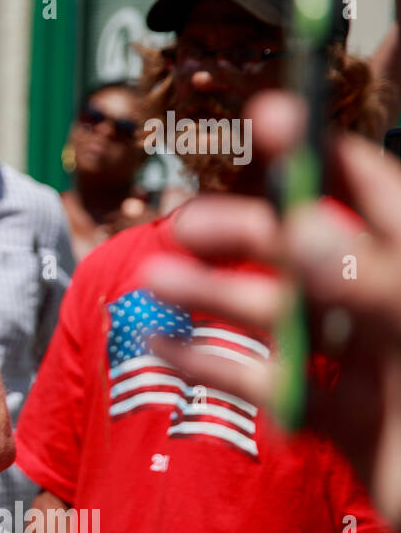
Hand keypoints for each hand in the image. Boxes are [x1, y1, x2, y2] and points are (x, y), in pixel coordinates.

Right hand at [140, 91, 400, 525]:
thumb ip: (369, 284)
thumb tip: (300, 227)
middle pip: (304, 247)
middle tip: (185, 226)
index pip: (369, 188)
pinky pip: (266, 385)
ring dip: (211, 296)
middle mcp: (382, 304)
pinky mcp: (336, 418)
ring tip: (154, 286)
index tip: (268, 114)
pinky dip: (213, 367)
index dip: (319, 149)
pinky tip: (165, 348)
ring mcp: (361, 361)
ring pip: (275, 314)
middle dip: (242, 230)